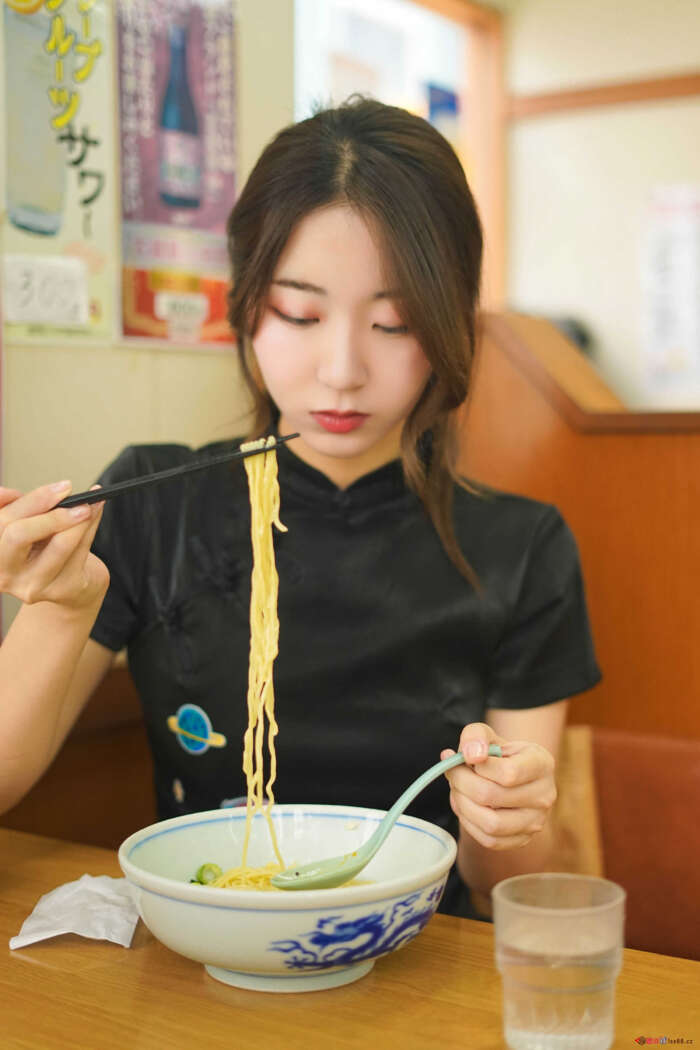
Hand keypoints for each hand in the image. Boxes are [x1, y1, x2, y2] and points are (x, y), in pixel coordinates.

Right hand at [0, 482, 108, 609]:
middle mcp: (4, 574)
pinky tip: (95, 513)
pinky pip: (79, 552)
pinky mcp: (60, 590)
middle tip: (75, 498)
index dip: (30, 500)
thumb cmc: (42, 548)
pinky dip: (90, 528)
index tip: (56, 486)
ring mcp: (32, 586)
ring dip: (79, 519)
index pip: (2, 522)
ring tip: (90, 505)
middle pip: (19, 535)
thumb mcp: (23, 524)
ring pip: (57, 545)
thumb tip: (6, 493)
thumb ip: (13, 508)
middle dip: (49, 512)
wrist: (68, 583)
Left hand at [442, 722, 556, 850]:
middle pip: (492, 796)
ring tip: (458, 791)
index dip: (478, 767)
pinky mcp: (523, 839)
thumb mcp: (487, 735)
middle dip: (462, 784)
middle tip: (452, 774)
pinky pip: (490, 841)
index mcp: (542, 764)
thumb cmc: (498, 755)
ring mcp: (536, 821)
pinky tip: (466, 807)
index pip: (508, 773)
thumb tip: (471, 755)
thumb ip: (475, 735)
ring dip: (463, 806)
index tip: (464, 758)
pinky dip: (470, 824)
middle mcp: (545, 795)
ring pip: (491, 824)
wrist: (511, 777)